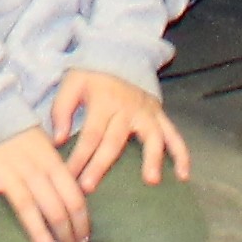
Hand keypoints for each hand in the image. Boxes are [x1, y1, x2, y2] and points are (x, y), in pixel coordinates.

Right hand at [0, 128, 86, 241]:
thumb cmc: (19, 134)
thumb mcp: (46, 145)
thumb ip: (59, 170)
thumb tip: (77, 197)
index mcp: (51, 162)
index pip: (74, 197)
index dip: (81, 221)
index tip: (84, 239)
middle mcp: (32, 170)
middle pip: (55, 207)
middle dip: (66, 234)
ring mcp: (7, 173)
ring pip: (27, 208)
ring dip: (40, 234)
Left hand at [52, 67, 181, 190]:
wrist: (120, 53)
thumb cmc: (93, 73)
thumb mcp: (71, 82)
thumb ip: (62, 110)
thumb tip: (59, 140)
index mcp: (103, 101)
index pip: (90, 135)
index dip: (79, 157)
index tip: (69, 178)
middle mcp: (126, 108)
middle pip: (114, 142)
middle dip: (100, 166)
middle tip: (89, 187)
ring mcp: (146, 112)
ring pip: (151, 137)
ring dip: (152, 159)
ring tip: (151, 181)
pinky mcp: (159, 114)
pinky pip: (173, 134)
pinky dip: (181, 153)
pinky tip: (183, 174)